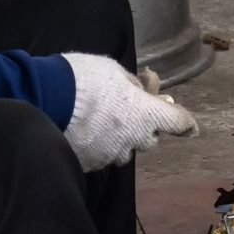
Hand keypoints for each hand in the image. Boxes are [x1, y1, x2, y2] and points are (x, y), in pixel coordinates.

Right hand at [61, 53, 197, 171]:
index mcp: (144, 114)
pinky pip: (101, 156)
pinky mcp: (91, 164)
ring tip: (100, 122)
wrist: (42, 99)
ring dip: (120, 139)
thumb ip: (132, 84)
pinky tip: (83, 131)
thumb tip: (141, 90)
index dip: (186, 124)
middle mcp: (132, 139)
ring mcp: (111, 154)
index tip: (191, 128)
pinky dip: (98, 145)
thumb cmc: (81, 78)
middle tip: (129, 113)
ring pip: (124, 150)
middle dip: (144, 128)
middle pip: (150, 139)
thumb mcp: (113, 69)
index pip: (177, 122)